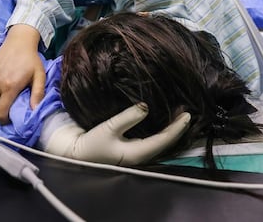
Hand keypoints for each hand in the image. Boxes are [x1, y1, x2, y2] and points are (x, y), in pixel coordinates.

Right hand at [0, 24, 44, 122]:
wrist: (18, 42)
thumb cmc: (31, 60)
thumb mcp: (39, 76)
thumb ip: (37, 94)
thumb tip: (35, 111)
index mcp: (9, 87)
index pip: (0, 113)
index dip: (5, 121)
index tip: (11, 119)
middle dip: (0, 114)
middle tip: (9, 112)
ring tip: (3, 104)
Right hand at [43, 103, 191, 164]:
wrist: (75, 154)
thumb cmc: (91, 143)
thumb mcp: (108, 128)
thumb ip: (128, 117)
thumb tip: (146, 106)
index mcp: (138, 153)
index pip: (164, 140)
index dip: (177, 128)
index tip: (188, 114)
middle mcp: (141, 155)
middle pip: (166, 142)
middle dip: (177, 128)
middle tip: (186, 110)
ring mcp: (136, 153)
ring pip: (160, 141)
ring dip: (169, 128)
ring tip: (177, 113)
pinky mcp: (131, 148)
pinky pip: (152, 139)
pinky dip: (160, 129)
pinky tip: (162, 119)